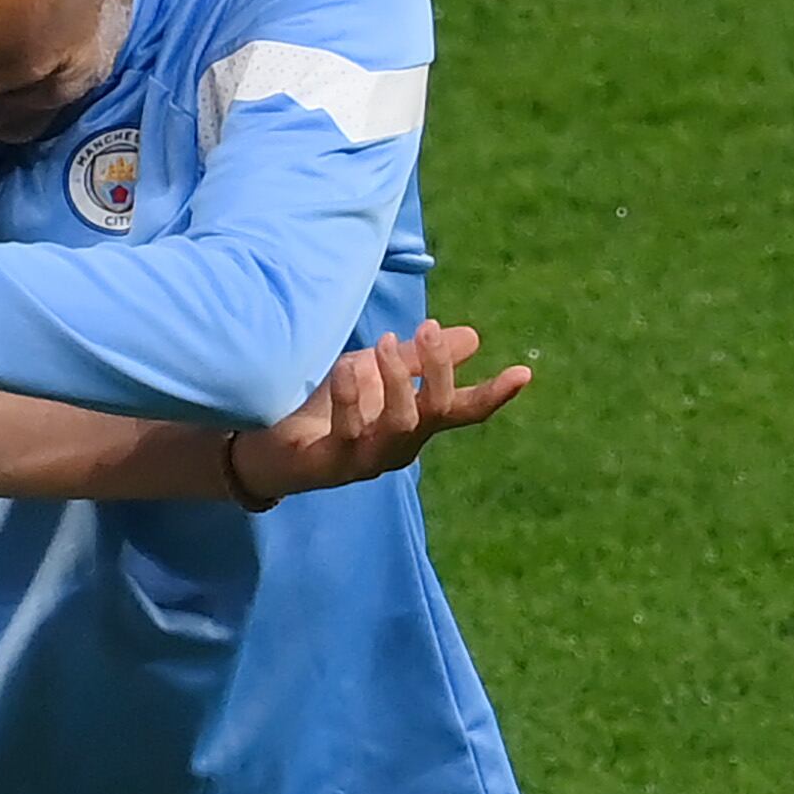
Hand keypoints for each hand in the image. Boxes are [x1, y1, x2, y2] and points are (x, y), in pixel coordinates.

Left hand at [234, 320, 531, 500]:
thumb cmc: (329, 407)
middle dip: (436, 371)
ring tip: (382, 345)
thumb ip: (418, 359)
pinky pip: (348, 433)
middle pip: (433, 414)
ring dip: (396, 381)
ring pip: (398, 426)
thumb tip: (473, 337)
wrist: (269, 444)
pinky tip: (347, 369)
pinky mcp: (329, 465)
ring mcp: (365, 460)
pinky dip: (351, 397)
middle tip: (427, 329)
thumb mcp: (377, 372)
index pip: (462, 411)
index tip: (524, 372)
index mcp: (415, 424)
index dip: (493, 394)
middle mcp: (397, 447)